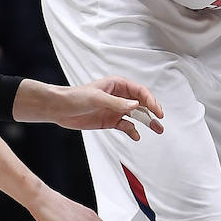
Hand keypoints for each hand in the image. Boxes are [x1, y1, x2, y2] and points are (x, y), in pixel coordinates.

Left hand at [50, 78, 164, 139]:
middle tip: (160, 120)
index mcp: (118, 85)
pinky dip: (132, 131)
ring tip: (157, 129)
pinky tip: (136, 136)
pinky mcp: (110, 120)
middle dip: (152, 111)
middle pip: (141, 103)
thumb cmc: (75, 97)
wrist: (60, 109)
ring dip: (147, 122)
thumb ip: (117, 103)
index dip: (151, 101)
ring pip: (136, 115)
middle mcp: (119, 97)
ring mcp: (116, 109)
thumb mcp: (97, 98)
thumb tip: (136, 105)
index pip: (140, 92)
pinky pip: (126, 125)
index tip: (157, 111)